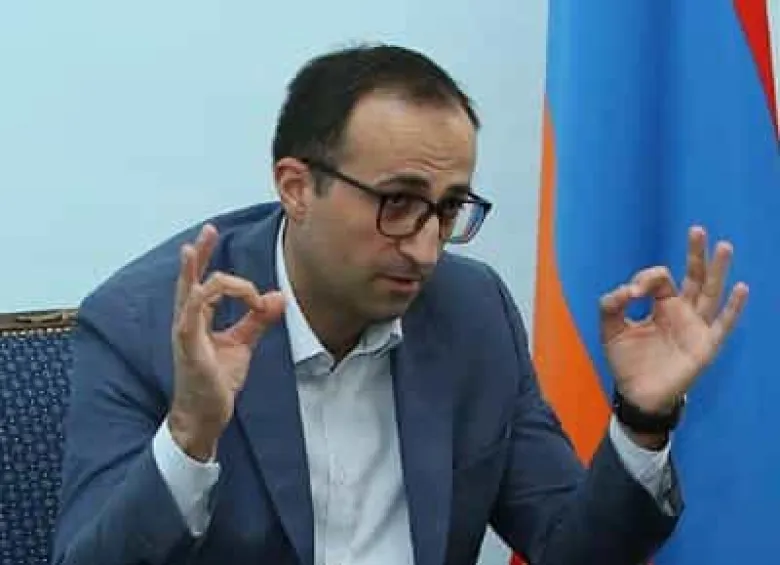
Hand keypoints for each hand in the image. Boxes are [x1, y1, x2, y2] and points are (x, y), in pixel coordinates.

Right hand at [168, 224, 284, 460]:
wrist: (205, 415)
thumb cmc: (216, 381)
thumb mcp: (242, 344)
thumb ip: (257, 320)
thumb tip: (279, 297)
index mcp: (199, 319)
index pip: (205, 283)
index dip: (215, 266)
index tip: (260, 295)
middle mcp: (188, 321)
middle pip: (189, 280)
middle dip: (200, 254)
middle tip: (209, 229)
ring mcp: (185, 334)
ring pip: (190, 293)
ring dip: (201, 274)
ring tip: (204, 254)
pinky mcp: (188, 348)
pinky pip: (189, 318)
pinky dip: (198, 300)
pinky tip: (205, 289)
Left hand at [600, 226, 748, 416]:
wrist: (637, 393)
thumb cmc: (627, 361)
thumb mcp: (611, 329)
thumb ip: (611, 306)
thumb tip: (625, 291)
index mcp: (661, 305)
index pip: (660, 278)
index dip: (645, 279)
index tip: (630, 295)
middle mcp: (682, 311)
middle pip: (693, 276)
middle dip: (695, 254)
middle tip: (696, 230)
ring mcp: (696, 327)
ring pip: (711, 293)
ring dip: (718, 270)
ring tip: (724, 246)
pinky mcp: (705, 346)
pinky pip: (723, 324)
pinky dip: (733, 307)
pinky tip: (741, 288)